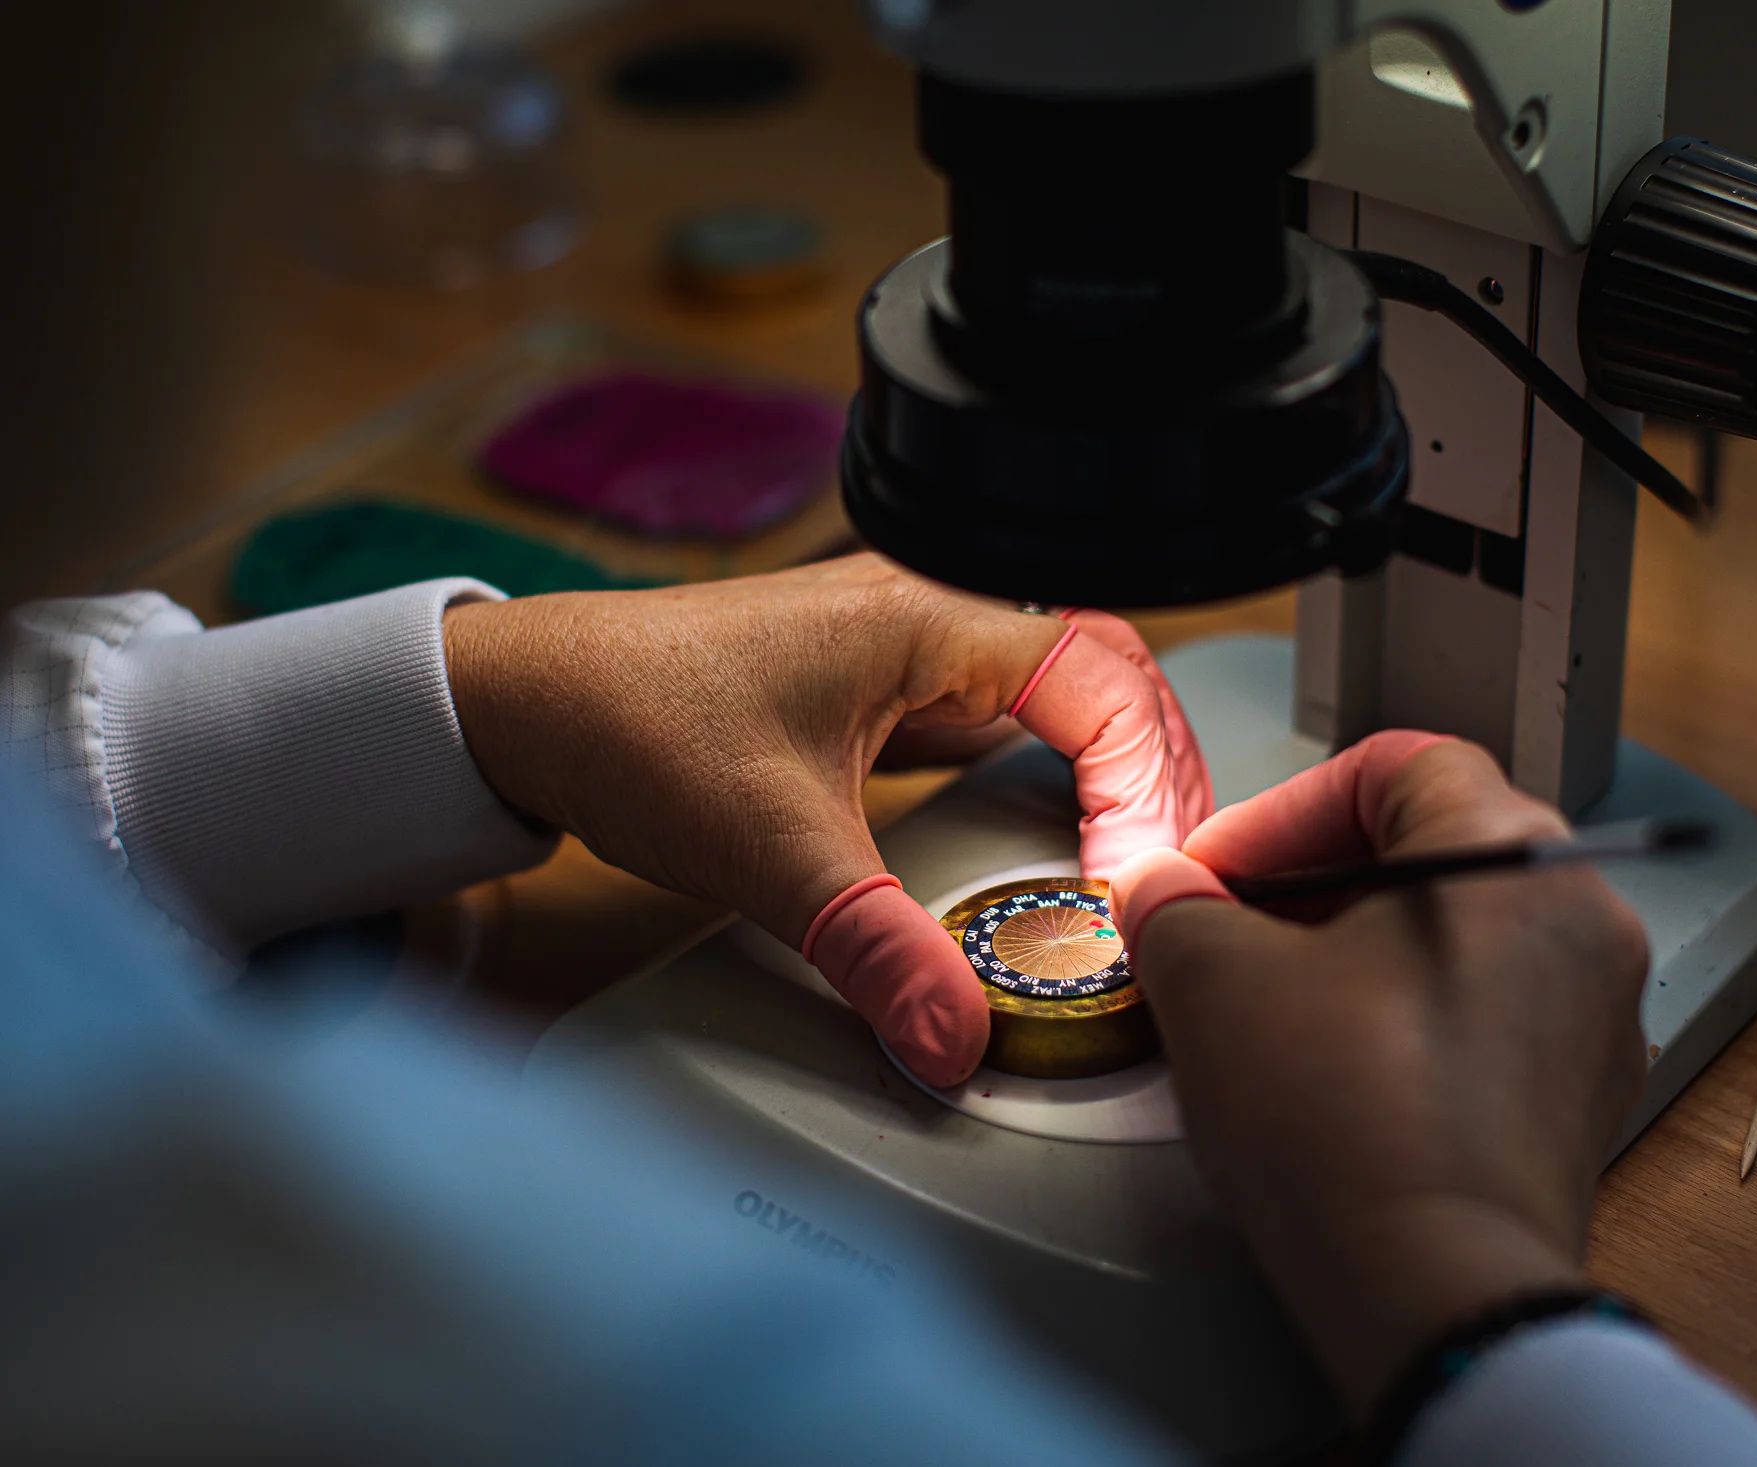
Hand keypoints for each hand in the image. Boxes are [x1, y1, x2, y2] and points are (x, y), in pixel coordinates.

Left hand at [442, 554, 1209, 1084]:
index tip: (1138, 881)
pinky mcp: (883, 691)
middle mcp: (930, 616)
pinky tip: (1056, 838)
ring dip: (1114, 766)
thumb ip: (874, 949)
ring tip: (1140, 859)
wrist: (524, 705)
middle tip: (1173, 875)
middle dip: (1157, 770)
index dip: (1143, 783)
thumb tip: (957, 1041)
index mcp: (925, 618)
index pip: (1100, 679)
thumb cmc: (629, 725)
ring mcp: (907, 650)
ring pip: (1062, 689)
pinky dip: (1054, 774)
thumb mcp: (767, 851)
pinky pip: (1006, 718)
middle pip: (1106, 672)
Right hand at [1110, 732, 1648, 1410]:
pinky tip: (1334, 1076)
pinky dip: (1410, 1024)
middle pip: (1431, 852)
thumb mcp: (1215, 986)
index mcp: (1511, 853)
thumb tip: (1160, 891)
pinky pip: (1489, 1020)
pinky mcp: (1584, 1101)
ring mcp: (1596, 1014)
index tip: (1216, 869)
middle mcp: (1582, 917)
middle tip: (1229, 934)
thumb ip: (1177, 909)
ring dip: (1359, 956)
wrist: (1432, 1292)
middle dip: (1313, 887)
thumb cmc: (1348, 1127)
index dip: (1284, 809)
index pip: (1396, 766)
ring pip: (1461, 940)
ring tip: (1269, 1010)